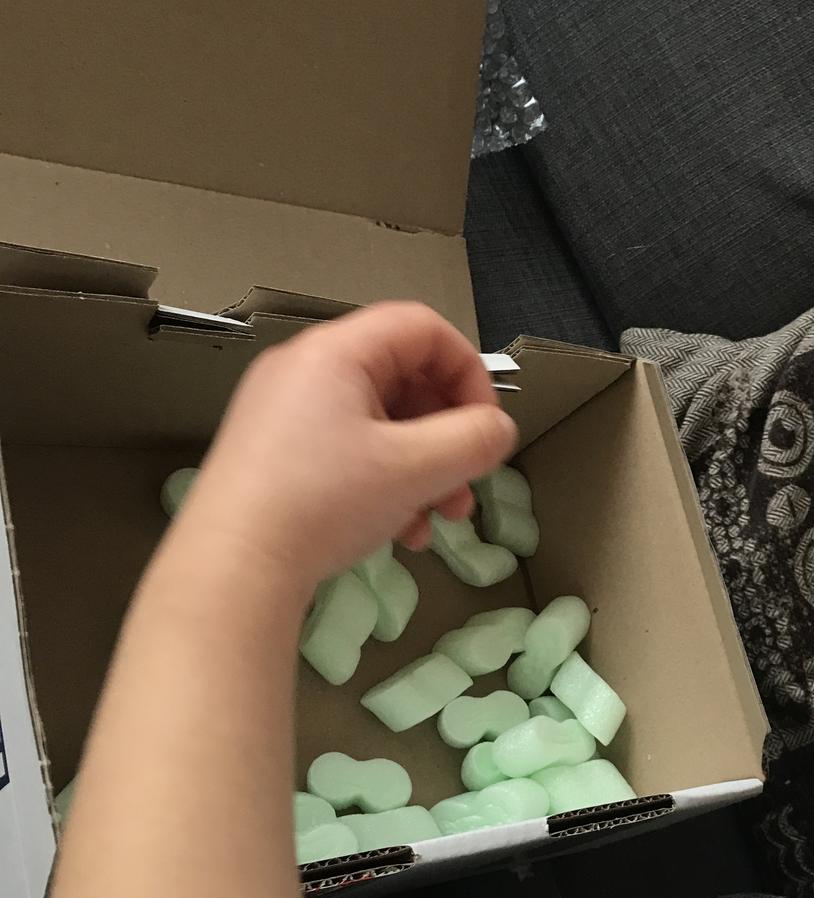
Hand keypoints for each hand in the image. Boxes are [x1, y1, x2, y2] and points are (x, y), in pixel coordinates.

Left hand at [176, 303, 515, 594]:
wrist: (232, 568)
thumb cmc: (321, 504)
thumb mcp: (414, 470)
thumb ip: (472, 441)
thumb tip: (498, 429)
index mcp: (335, 352)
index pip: (423, 329)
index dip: (468, 371)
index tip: (485, 426)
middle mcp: (305, 370)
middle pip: (403, 378)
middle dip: (447, 435)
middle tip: (467, 485)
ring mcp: (284, 413)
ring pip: (379, 423)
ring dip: (423, 468)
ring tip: (438, 519)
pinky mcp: (274, 454)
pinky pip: (348, 451)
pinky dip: (384, 483)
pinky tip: (400, 532)